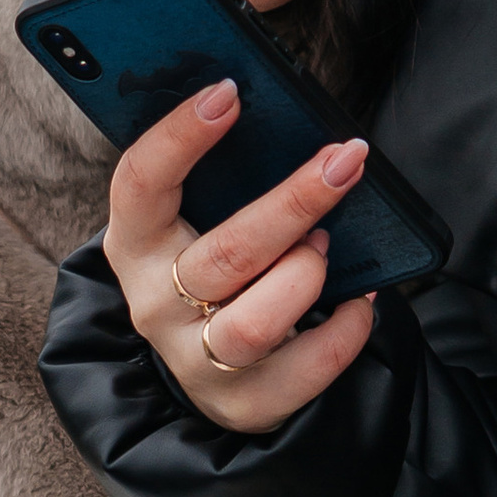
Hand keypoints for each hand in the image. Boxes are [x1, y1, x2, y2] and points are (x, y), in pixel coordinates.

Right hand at [102, 80, 378, 430]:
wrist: (212, 368)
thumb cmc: (218, 267)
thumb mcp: (197, 222)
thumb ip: (223, 180)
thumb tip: (286, 118)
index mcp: (136, 244)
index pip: (139, 184)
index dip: (179, 136)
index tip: (229, 92)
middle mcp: (155, 304)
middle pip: (223, 255)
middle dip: (293, 202)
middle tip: (345, 160)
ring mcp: (195, 360)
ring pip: (253, 323)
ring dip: (305, 275)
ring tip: (328, 246)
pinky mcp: (244, 404)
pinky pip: (305, 369)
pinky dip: (344, 330)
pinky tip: (359, 299)